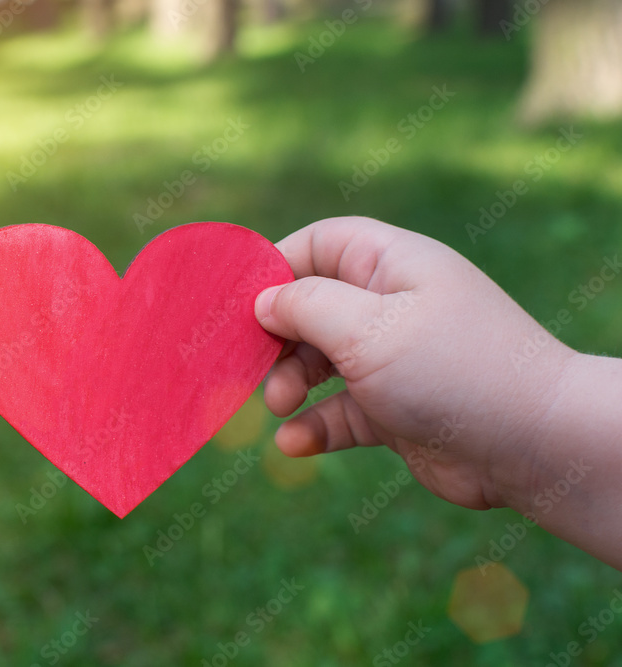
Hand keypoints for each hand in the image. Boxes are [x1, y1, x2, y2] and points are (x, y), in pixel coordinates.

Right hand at [255, 216, 621, 568]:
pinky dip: (315, 427)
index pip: (320, 244)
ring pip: (319, 363)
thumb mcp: (367, 327)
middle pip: (310, 308)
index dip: (276, 267)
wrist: (536, 446)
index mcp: (392, 265)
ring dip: (290, 384)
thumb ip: (305, 306)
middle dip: (278, 339)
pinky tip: (295, 445)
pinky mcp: (395, 411)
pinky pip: (340, 413)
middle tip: (258, 369)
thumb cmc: (453, 369)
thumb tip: (263, 301)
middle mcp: (391, 307)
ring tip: (281, 407)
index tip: (239, 304)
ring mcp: (393, 360)